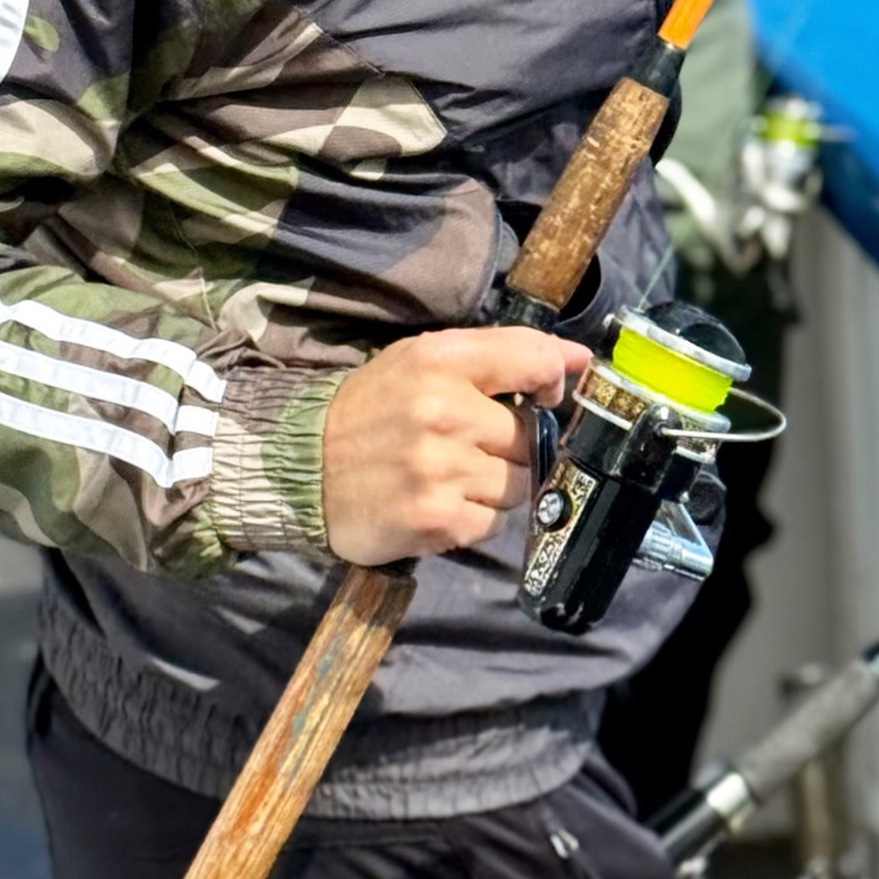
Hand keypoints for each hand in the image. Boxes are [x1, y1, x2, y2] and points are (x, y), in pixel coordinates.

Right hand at [323, 327, 589, 566]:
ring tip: (450, 477)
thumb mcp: (424, 360)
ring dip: (494, 487)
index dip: (553, 381)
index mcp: (441, 361)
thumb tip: (578, 359)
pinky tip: (437, 503)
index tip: (544, 396)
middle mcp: (444, 412)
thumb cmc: (372, 410)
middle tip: (469, 447)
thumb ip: (502, 354)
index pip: (535, 360)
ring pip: (518, 486)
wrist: (299, 467)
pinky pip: (490, 524)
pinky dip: (471, 519)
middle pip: (530, 437)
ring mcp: (439, 470)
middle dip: (511, 446)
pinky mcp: (435, 521)